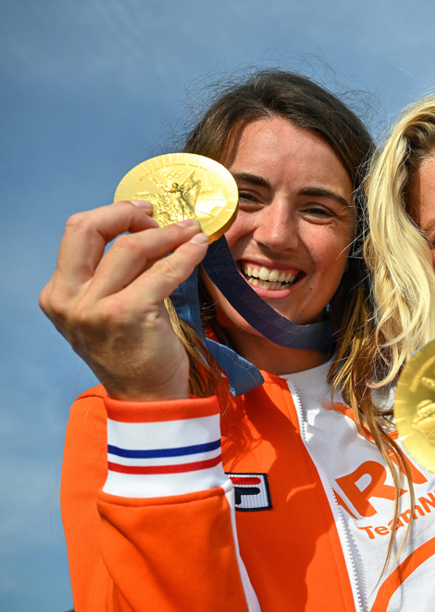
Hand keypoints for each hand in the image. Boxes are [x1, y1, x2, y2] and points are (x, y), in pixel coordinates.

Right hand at [39, 200, 208, 400]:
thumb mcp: (109, 308)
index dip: (112, 215)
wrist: (147, 398)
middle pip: (87, 229)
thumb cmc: (135, 350)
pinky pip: (162, 271)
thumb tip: (147, 230)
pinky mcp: (127, 315)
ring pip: (130, 247)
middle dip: (126, 213)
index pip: (76, 233)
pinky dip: (185, 254)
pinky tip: (199, 248)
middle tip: (158, 215)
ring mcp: (94, 308)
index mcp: (58, 294)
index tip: (143, 214)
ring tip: (191, 231)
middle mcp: (68, 300)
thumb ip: (115, 273)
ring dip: (167, 233)